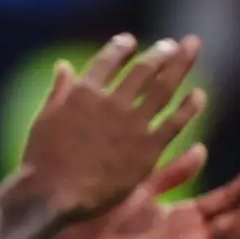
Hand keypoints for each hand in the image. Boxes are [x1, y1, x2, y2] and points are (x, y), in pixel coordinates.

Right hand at [16, 33, 205, 224]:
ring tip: (190, 52)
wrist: (51, 197)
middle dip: (161, 52)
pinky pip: (175, 122)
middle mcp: (111, 103)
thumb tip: (64, 65)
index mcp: (83, 94)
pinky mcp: (147, 149)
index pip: (108, 59)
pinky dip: (189, 106)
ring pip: (164, 88)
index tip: (130, 41)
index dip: (121, 47)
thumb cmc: (41, 163)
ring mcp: (132, 125)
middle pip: (144, 69)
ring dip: (180, 66)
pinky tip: (198, 95)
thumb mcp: (44, 120)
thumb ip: (58, 92)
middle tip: (172, 45)